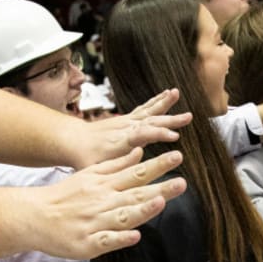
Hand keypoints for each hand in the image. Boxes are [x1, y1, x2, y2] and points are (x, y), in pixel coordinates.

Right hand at [28, 148, 187, 258]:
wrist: (33, 216)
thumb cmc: (65, 196)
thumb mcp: (90, 175)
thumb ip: (116, 166)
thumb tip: (140, 153)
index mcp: (105, 185)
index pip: (136, 174)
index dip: (157, 166)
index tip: (176, 156)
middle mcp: (103, 201)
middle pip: (135, 194)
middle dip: (159, 188)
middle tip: (182, 183)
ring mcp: (96, 222)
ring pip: (122, 216)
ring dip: (142, 209)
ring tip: (160, 202)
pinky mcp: (87, 243)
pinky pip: (106, 241)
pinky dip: (119, 238)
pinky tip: (134, 236)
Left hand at [75, 89, 191, 165]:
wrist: (74, 141)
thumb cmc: (86, 159)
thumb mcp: (96, 168)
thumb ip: (116, 164)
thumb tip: (139, 156)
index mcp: (120, 141)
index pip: (142, 135)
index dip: (158, 135)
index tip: (174, 137)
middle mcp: (125, 128)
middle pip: (150, 122)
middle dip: (169, 119)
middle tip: (188, 117)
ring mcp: (127, 121)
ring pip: (149, 111)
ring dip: (164, 104)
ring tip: (176, 93)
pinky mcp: (128, 118)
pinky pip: (146, 108)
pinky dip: (157, 101)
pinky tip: (168, 93)